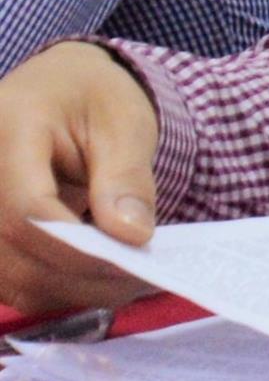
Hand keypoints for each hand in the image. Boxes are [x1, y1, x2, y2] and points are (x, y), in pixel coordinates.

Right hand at [0, 43, 160, 316]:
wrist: (57, 90)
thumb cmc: (93, 99)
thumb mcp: (125, 123)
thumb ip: (126, 178)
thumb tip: (131, 237)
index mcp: (8, 131)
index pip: (29, 212)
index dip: (80, 249)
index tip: (136, 263)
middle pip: (14, 255)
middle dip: (83, 278)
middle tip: (144, 281)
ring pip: (9, 279)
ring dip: (69, 290)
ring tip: (125, 280)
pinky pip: (9, 279)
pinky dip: (53, 285)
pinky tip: (94, 274)